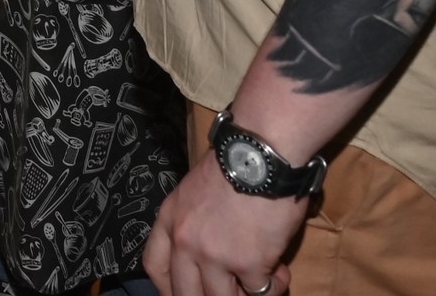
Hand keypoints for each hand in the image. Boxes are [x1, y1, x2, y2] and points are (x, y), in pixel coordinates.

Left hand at [143, 158, 304, 295]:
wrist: (261, 153)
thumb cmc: (236, 163)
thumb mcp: (195, 190)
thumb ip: (193, 221)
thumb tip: (210, 252)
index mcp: (170, 220)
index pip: (155, 266)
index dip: (169, 288)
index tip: (185, 292)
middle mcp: (185, 242)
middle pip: (185, 293)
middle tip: (232, 291)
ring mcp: (214, 256)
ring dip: (244, 294)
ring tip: (262, 278)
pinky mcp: (247, 264)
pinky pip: (259, 293)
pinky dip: (273, 287)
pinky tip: (280, 271)